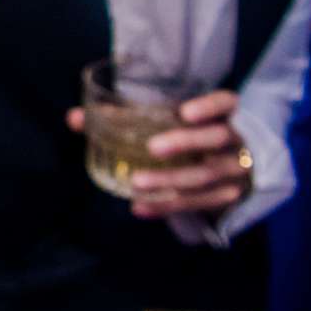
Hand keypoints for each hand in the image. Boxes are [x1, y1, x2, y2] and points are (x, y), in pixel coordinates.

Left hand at [68, 89, 253, 218]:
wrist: (236, 169)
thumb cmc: (190, 135)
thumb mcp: (168, 121)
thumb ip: (124, 117)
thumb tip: (74, 118)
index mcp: (226, 114)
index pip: (225, 103)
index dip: (209, 106)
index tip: (184, 112)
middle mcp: (237, 141)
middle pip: (216, 139)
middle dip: (184, 143)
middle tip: (152, 148)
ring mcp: (236, 171)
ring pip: (206, 176)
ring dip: (171, 180)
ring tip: (137, 182)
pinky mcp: (228, 197)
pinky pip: (198, 204)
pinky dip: (166, 206)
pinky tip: (139, 207)